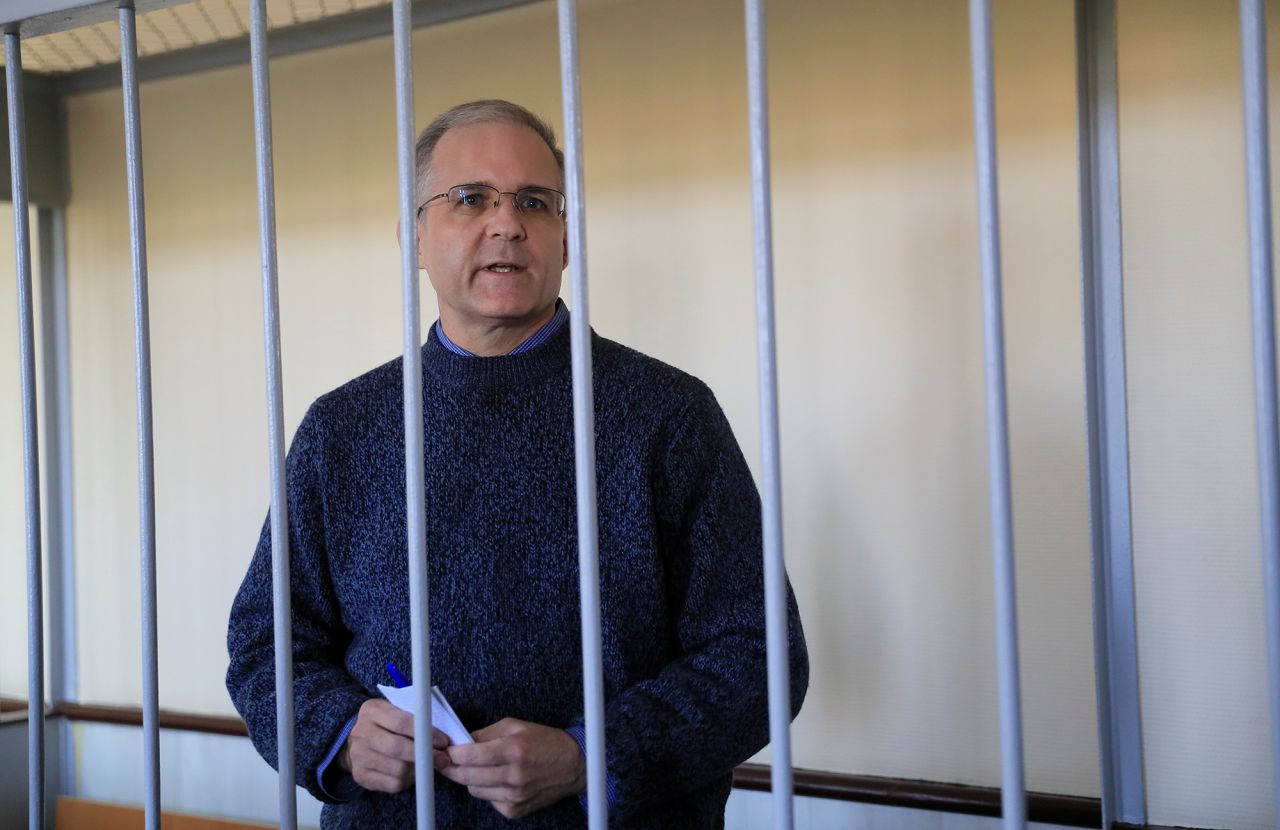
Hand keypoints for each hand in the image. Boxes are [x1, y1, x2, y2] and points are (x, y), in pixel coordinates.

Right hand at [339, 699, 451, 792]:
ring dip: (418, 769)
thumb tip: (442, 736)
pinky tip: (413, 773)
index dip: (425, 733)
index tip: (443, 741)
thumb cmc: (387, 724)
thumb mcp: (397, 710)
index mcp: (371, 711)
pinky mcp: (360, 776)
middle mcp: (361, 733)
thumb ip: (415, 717)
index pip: (401, 722)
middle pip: (397, 748)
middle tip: (443, 759)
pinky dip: (408, 781)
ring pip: (397, 769)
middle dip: (425, 755)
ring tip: (428, 765)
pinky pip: (393, 784)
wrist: (357, 741)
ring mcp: (358, 756)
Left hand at [441, 718, 585, 819]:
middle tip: (448, 761)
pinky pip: (488, 800)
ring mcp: (514, 796)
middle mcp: (513, 775)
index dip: (452, 753)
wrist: (573, 766)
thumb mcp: (515, 726)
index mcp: (513, 750)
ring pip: (474, 790)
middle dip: (452, 768)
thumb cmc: (544, 741)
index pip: (469, 755)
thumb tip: (461, 741)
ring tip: (481, 768)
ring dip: (471, 779)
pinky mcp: (515, 810)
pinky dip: (488, 790)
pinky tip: (499, 780)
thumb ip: (486, 733)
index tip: (446, 750)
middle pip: (466, 776)